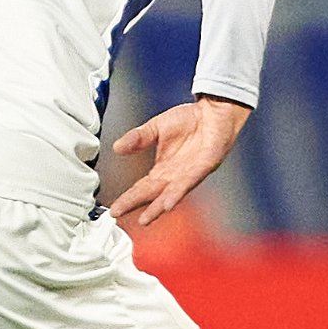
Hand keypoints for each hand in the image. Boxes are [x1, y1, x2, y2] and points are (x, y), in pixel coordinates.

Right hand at [106, 95, 249, 229]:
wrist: (214, 110)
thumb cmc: (189, 120)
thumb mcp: (155, 128)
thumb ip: (138, 139)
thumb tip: (117, 148)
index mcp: (164, 169)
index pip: (142, 188)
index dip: (129, 198)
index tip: (113, 209)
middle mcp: (176, 176)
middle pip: (153, 194)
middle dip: (136, 205)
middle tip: (118, 214)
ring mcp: (191, 173)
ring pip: (172, 193)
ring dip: (158, 206)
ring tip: (145, 218)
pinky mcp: (205, 165)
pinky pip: (191, 181)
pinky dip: (179, 192)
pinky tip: (169, 202)